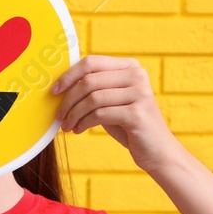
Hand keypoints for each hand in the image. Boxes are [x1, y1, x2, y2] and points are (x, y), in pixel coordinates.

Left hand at [50, 55, 183, 173]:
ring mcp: (139, 93)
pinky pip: (100, 114)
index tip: (54, 91)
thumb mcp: (111, 101)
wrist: (157, 151)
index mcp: (130, 66)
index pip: (91, 62)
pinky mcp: (137, 113)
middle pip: (89, 80)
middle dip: (68, 99)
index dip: (69, 75)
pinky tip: (79, 130)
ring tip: (68, 126)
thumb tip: (60, 84)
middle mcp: (137, 75)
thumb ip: (95, 88)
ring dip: (74, 113)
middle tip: (59, 116)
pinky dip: (84, 122)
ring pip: (92, 98)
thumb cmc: (128, 125)